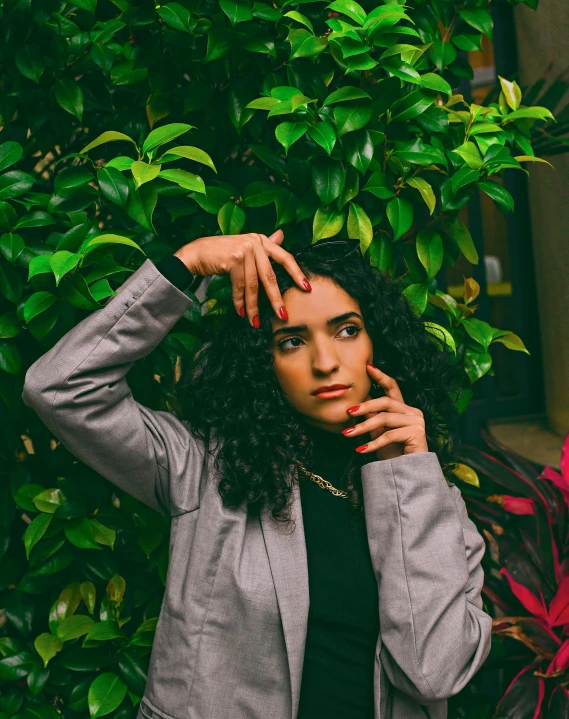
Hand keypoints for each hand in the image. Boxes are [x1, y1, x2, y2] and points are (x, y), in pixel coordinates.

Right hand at [174, 230, 310, 326]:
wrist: (196, 253)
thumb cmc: (221, 253)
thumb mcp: (245, 247)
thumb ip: (264, 246)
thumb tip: (282, 235)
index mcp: (261, 240)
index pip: (284, 257)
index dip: (296, 273)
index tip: (306, 288)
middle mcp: (255, 242)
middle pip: (270, 275)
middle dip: (276, 298)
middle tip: (283, 315)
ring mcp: (245, 249)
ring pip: (253, 284)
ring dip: (253, 306)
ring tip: (255, 321)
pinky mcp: (234, 258)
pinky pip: (240, 286)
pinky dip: (240, 301)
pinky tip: (240, 312)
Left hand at [343, 362, 428, 460]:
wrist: (407, 473)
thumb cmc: (393, 452)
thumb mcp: (378, 432)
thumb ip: (372, 418)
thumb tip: (356, 405)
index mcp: (403, 408)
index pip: (392, 387)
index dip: (381, 376)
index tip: (368, 367)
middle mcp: (412, 411)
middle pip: (386, 401)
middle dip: (365, 406)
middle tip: (348, 412)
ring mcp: (416, 421)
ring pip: (385, 418)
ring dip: (364, 427)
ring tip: (348, 434)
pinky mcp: (416, 433)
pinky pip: (389, 435)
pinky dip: (373, 443)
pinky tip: (361, 450)